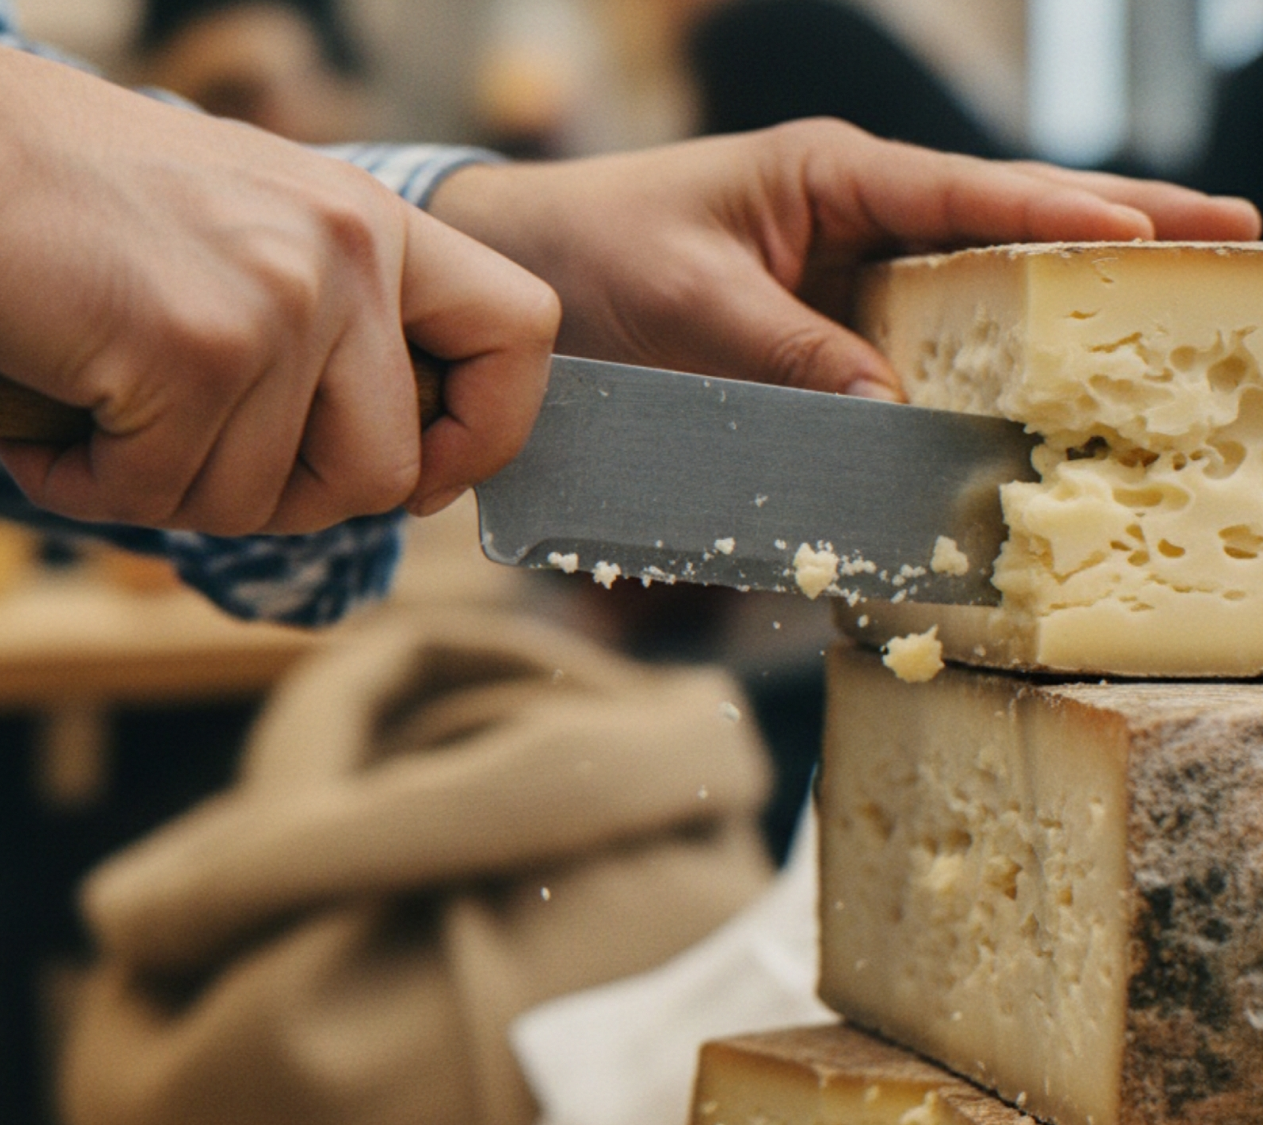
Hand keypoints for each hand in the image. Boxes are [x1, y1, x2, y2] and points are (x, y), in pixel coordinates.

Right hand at [0, 0, 557, 531]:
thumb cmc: (84, 205)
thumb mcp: (253, 232)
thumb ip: (335, 325)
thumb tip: (394, 464)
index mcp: (376, 225)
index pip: (523, 333)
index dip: (488, 431)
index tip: (422, 471)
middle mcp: (348, 256)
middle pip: (387, 474)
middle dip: (291, 502)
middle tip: (201, 461)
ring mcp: (277, 303)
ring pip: (265, 501)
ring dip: (173, 492)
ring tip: (105, 421)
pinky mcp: (193, 352)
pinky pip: (164, 498)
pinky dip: (95, 489)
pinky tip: (55, 432)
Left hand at [428, 119, 1261, 399]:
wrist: (526, 272)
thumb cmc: (596, 252)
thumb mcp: (693, 300)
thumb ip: (791, 355)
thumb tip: (892, 413)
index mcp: (833, 178)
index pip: (976, 194)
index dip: (1075, 215)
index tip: (1169, 235)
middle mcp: (855, 222)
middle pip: (1007, 235)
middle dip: (1116, 244)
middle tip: (1231, 255)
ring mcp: (845, 280)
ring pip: (970, 298)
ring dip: (1054, 318)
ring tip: (1160, 337)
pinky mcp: (821, 334)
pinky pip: (908, 355)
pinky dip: (965, 377)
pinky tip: (1017, 402)